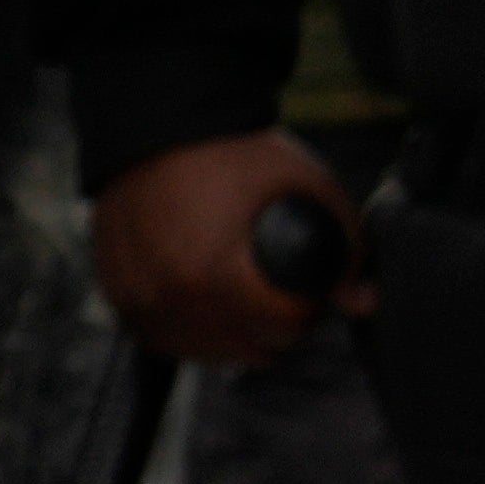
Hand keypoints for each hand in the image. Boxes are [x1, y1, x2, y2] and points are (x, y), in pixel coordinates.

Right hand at [89, 128, 360, 368]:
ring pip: (205, 352)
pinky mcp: (121, 298)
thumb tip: (363, 301)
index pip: (281, 327)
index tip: (312, 294)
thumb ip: (344, 245)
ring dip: (235, 339)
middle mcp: (168, 294)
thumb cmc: (228, 155)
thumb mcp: (306, 185)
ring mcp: (139, 299)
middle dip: (277, 329)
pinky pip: (165, 339)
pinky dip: (193, 333)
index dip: (310, 312)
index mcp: (211, 272)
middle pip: (246, 347)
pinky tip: (212, 311)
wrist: (157, 131)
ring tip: (250, 306)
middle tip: (284, 298)